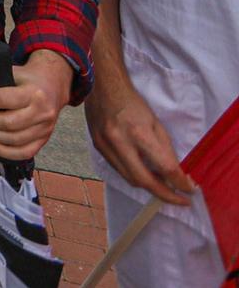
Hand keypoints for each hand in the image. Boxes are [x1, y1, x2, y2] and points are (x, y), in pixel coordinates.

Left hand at [0, 50, 72, 162]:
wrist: (51, 85)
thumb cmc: (22, 79)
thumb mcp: (2, 73)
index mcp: (34, 92)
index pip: (3, 99)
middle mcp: (43, 112)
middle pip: (8, 123)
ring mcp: (45, 128)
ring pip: (14, 139)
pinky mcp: (44, 139)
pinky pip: (24, 152)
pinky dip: (4, 152)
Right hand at [86, 76, 196, 203]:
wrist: (102, 88)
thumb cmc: (133, 102)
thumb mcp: (155, 123)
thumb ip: (165, 149)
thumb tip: (175, 172)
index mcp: (139, 133)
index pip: (164, 167)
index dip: (180, 183)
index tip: (190, 190)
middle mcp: (120, 142)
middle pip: (144, 180)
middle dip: (164, 194)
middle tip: (179, 199)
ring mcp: (105, 146)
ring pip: (129, 179)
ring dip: (148, 186)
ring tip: (163, 187)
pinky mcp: (97, 148)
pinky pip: (118, 170)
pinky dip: (133, 175)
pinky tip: (143, 173)